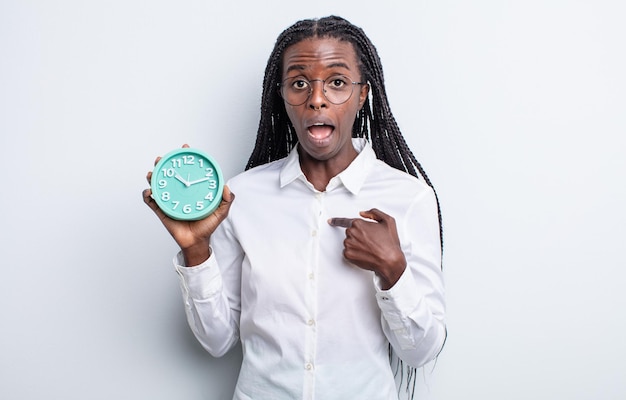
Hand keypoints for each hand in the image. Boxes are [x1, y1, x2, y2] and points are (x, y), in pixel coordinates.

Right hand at [143, 145, 234, 265]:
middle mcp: (179, 192)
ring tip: (152, 173)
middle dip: (163, 163)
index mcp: (191, 189)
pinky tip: (150, 192)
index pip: (188, 170)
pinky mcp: (162, 211)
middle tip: (162, 159)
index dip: (185, 158)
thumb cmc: (207, 226)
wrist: (196, 242)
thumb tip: (227, 188)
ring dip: (153, 176)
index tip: (185, 148)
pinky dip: (148, 195)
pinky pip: (151, 201)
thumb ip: (226, 200)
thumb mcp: (220, 212)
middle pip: (169, 173)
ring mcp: (169, 200)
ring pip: (158, 184)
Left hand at [328, 208, 405, 289]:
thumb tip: (363, 213)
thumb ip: (374, 213)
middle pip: (350, 232)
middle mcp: (351, 233)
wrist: (390, 260)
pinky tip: (365, 254)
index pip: (344, 221)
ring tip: (369, 248)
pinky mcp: (348, 255)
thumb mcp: (388, 221)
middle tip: (370, 241)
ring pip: (349, 242)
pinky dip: (355, 253)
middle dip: (358, 235)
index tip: (330, 221)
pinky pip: (348, 252)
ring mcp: (348, 244)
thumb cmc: (389, 243)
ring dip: (356, 244)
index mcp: (358, 223)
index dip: (336, 221)